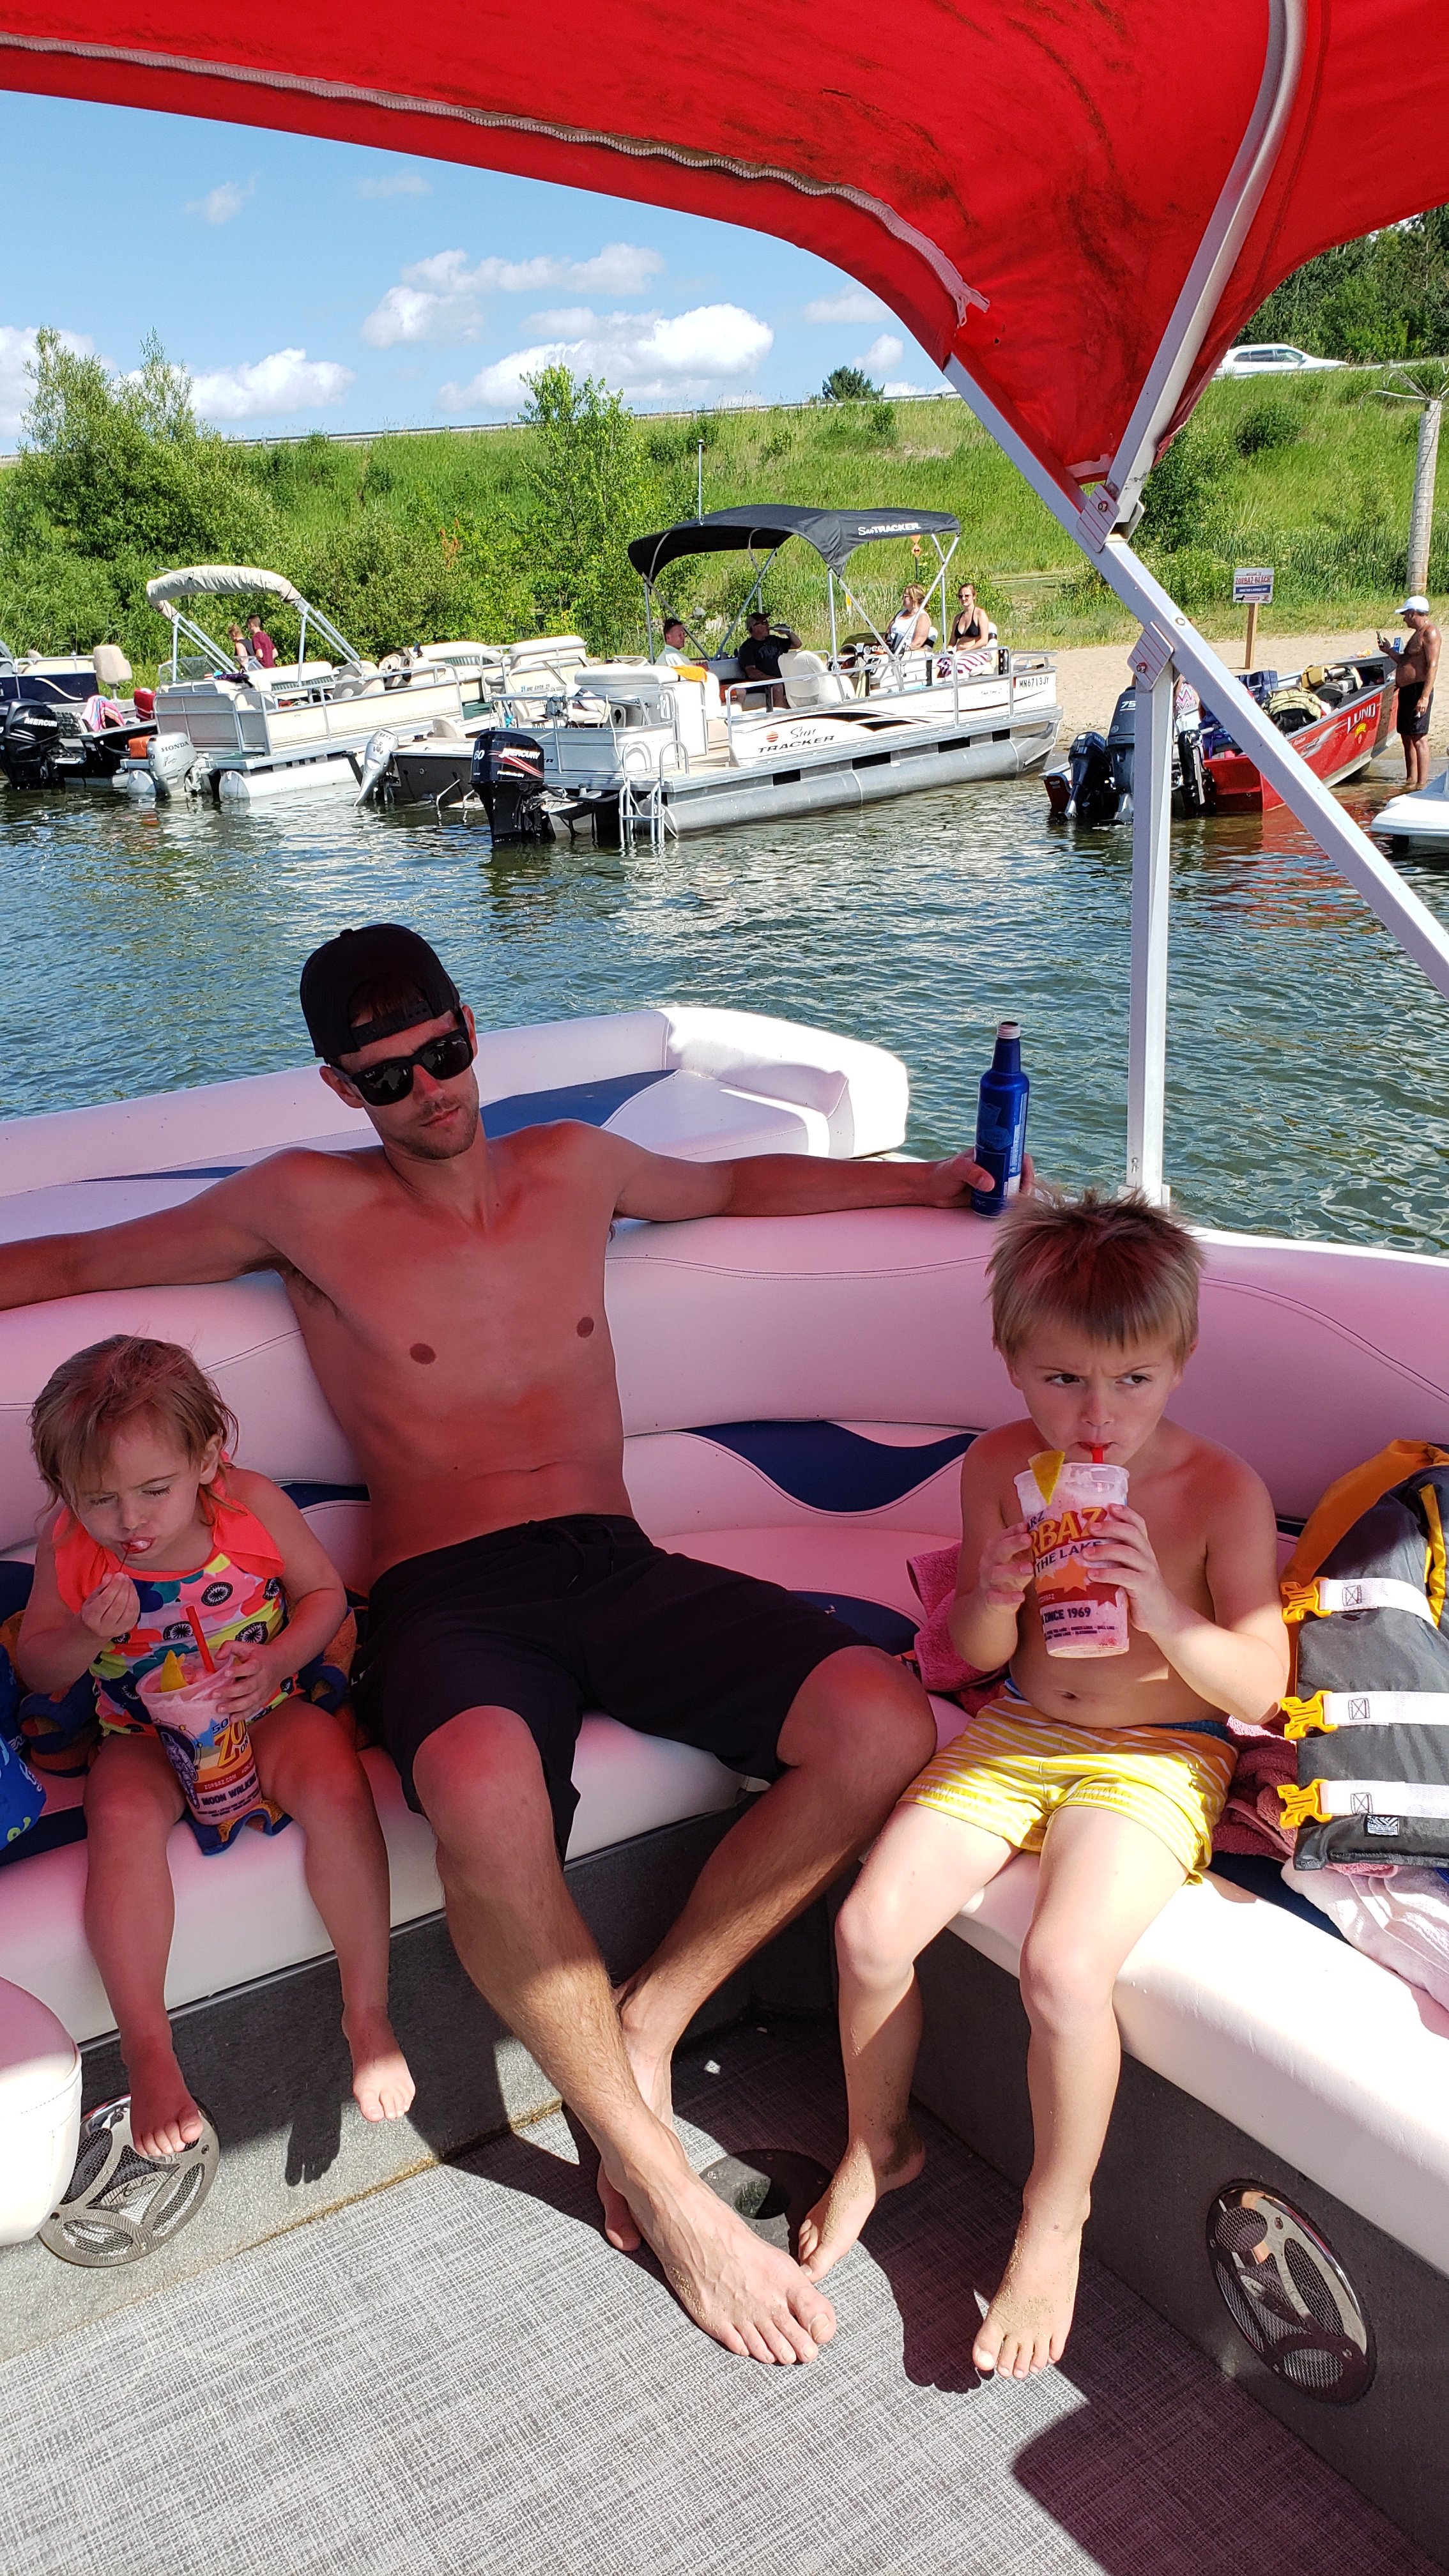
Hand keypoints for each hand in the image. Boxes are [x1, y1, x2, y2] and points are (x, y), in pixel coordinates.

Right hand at [80, 1571, 139, 1641]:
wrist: (96, 1630)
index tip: (119, 1575)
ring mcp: (117, 1629)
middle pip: (118, 1605)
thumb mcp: (92, 1598)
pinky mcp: (128, 1628)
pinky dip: (136, 1599)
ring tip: (128, 1582)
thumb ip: (101, 1587)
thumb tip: (110, 1576)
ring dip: (131, 1592)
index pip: (105, 1601)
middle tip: (124, 1577)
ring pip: (129, 1609)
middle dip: (123, 1588)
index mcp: (91, 1618)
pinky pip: (135, 1612)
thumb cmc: (93, 1611)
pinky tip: (132, 1590)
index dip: (114, 1586)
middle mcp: (104, 1626)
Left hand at [213, 1638, 284, 1722]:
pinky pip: (253, 1709)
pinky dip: (243, 1715)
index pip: (250, 1668)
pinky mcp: (262, 1699)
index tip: (226, 1672)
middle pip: (247, 1687)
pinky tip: (232, 1719)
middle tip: (214, 1694)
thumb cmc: (260, 1656)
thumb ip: (230, 1647)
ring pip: (250, 1701)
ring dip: (234, 1706)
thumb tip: (218, 1657)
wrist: (280, 1663)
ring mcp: (263, 1691)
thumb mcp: (246, 1646)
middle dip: (230, 1692)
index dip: (238, 1671)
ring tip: (220, 1708)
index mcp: (258, 1663)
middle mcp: (262, 1679)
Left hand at [921, 1150, 1035, 1209]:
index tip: (1026, 1179)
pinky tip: (1007, 1210)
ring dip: (1018, 1196)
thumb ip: (972, 1173)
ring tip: (1015, 1205)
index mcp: (991, 1154)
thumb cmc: (942, 1174)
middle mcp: (995, 1167)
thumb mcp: (957, 1170)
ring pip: (1014, 1187)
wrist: (930, 1190)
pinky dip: (1009, 1205)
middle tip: (1022, 1196)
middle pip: (1019, 1173)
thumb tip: (990, 1184)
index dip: (1025, 1166)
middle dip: (1025, 1184)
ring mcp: (993, 1182)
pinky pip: (1005, 1200)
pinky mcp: (989, 1197)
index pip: (1016, 1155)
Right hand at [974, 1520, 1034, 1610]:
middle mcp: (989, 1562)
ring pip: (996, 1573)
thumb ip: (1026, 1548)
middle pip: (999, 1550)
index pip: (1002, 1536)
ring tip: (1030, 1568)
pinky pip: (997, 1598)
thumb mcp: (1017, 1559)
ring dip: (1013, 1570)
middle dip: (1013, 1543)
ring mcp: (988, 1580)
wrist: (991, 1601)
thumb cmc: (1009, 1573)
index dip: (1013, 1531)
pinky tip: (1021, 1596)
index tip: (1026, 1526)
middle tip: (1028, 1539)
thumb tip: (1045, 1532)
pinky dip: (1008, 1597)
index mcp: (995, 1549)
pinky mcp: (991, 1598)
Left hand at [1084, 1506, 1176, 1634]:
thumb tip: (1080, 1551)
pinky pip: (1125, 1576)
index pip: (1138, 1524)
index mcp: (1144, 1549)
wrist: (1161, 1616)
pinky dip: (1107, 1574)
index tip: (1108, 1506)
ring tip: (1085, 1553)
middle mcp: (1147, 1556)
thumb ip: (1114, 1560)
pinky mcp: (1144, 1587)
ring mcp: (1147, 1571)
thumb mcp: (1129, 1571)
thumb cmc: (1138, 1592)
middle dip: (1110, 1527)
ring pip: (1127, 1553)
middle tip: (1090, 1528)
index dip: (1125, 1513)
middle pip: (1131, 1533)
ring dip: (1104, 1550)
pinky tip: (1091, 1575)